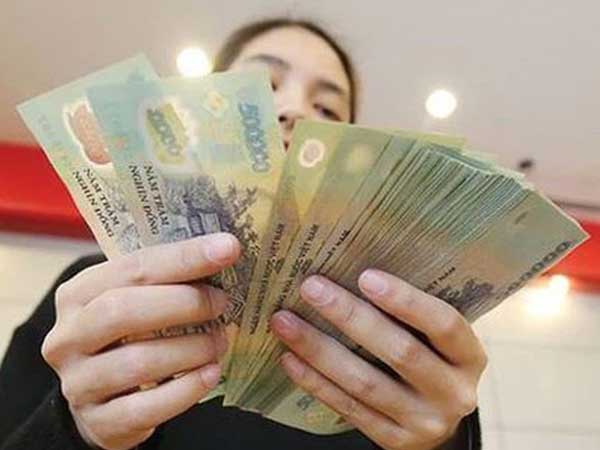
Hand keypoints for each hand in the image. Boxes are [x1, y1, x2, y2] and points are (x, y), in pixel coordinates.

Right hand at [41, 233, 239, 449]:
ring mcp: (78, 382)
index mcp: (78, 293)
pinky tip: (211, 374)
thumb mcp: (138, 299)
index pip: (132, 267)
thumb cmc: (130, 335)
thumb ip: (167, 279)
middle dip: (185, 303)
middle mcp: (68, 336)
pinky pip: (145, 408)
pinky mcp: (99, 421)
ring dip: (192, 348)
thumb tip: (224, 251)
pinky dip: (186, 389)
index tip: (228, 248)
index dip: (184, 257)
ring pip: (138, 362)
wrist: (105, 397)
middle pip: (124, 311)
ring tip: (221, 341)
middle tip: (223, 303)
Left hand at [271, 269, 486, 449]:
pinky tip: (290, 357)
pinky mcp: (394, 440)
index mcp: (468, 358)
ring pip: (365, 383)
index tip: (365, 276)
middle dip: (350, 317)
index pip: (444, 324)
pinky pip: (348, 407)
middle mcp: (453, 392)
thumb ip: (413, 315)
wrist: (438, 423)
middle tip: (311, 287)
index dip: (406, 300)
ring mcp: (423, 422)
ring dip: (319, 349)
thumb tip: (353, 268)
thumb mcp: (438, 341)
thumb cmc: (432, 362)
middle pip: (400, 352)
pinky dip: (316, 381)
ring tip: (284, 321)